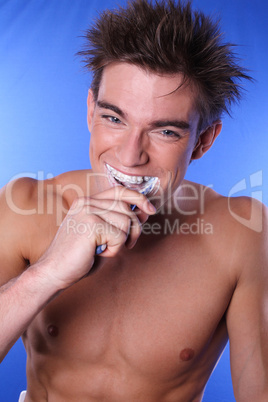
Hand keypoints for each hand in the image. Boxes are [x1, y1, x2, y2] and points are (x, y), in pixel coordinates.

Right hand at [38, 186, 155, 288]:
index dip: (138, 198)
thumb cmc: (79, 256)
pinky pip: (120, 236)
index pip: (120, 191)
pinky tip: (98, 253)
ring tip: (104, 250)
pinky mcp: (91, 224)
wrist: (54, 271)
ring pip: (127, 222)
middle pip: (127, 208)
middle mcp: (87, 202)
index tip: (150, 210)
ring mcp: (88, 211)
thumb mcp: (100, 233)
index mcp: (87, 202)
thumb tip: (145, 211)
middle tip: (124, 245)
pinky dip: (114, 250)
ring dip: (121, 242)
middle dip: (134, 229)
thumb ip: (118, 220)